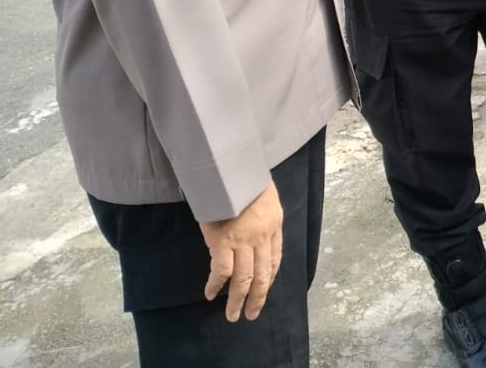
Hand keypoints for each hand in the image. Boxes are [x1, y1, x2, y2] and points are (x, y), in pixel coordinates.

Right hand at [198, 182, 283, 321]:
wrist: (232, 171)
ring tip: (232, 315)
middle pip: (262, 275)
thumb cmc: (247, 180)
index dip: (270, 277)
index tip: (264, 290)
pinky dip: (215, 285)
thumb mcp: (266, 198)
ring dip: (237, 300)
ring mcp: (242, 242)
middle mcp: (262, 237)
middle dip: (257, 298)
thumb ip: (265, 218)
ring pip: (243, 279)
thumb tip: (259, 234)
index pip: (275, 258)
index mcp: (274, 225)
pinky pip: (220, 271)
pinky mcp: (222, 242)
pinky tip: (210, 295)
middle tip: (250, 315)